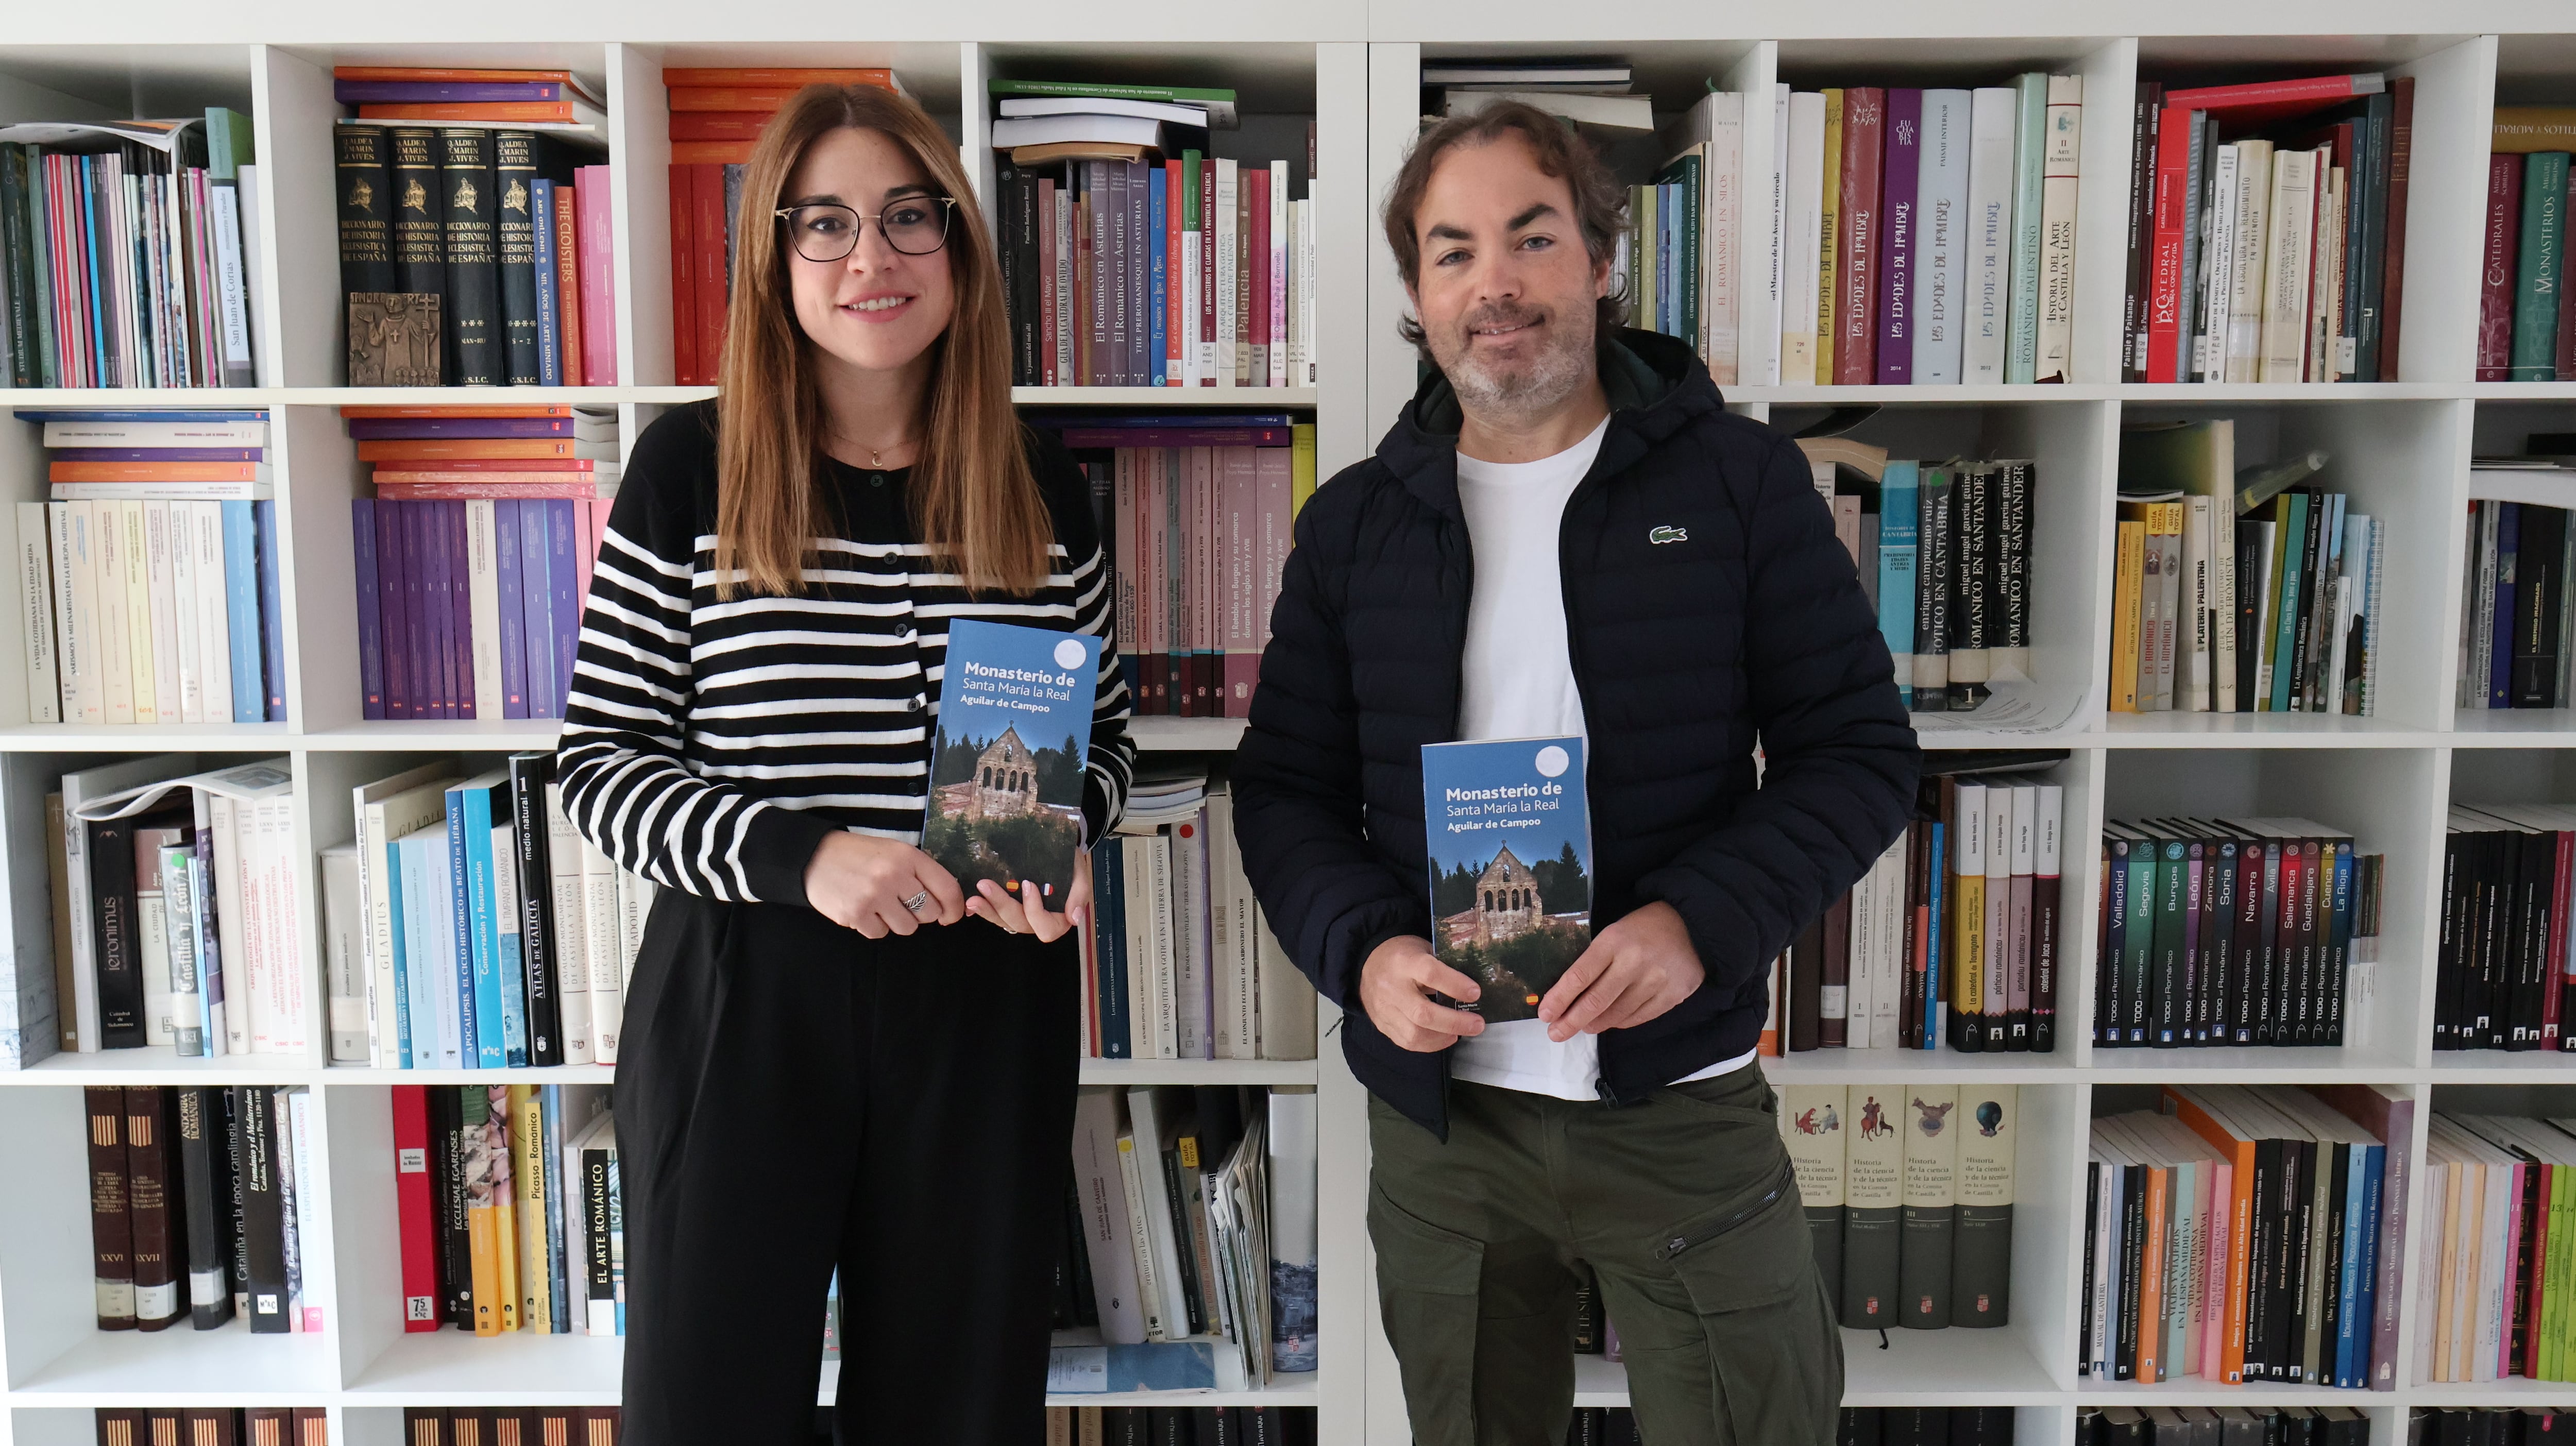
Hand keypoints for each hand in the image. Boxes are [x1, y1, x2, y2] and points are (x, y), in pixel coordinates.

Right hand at [802, 832, 965, 937]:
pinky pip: (880, 933)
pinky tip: (865, 909)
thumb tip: (946, 905)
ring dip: (898, 921)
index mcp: (908, 857)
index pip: (946, 888)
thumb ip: (920, 873)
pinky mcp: (855, 914)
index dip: (954, 907)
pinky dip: (875, 925)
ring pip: (907, 928)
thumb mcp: (894, 852)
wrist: (815, 856)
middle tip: (904, 903)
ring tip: (882, 904)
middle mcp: (893, 876)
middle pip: (929, 913)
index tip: (951, 916)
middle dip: (921, 913)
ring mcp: (874, 896)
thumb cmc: (860, 855)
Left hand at [965, 849, 1091, 944]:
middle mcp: (1038, 921)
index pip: (1046, 928)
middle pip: (1019, 923)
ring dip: (987, 910)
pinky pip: (995, 915)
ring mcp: (1022, 916)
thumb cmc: (1070, 862)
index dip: (1035, 910)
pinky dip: (983, 910)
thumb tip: (1075, 918)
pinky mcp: (1009, 908)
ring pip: (1003, 921)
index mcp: (1058, 919)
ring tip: (972, 898)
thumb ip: (1079, 894)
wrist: (1059, 850)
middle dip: (1001, 905)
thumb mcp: (1080, 873)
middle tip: (985, 884)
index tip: (1028, 884)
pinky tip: (970, 902)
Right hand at [1358, 935, 1485, 1051]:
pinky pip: (1407, 1043)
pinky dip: (1430, 1044)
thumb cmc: (1402, 955)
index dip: (1455, 985)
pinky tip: (1445, 1037)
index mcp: (1404, 961)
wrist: (1367, 964)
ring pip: (1414, 1033)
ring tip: (1461, 1032)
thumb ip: (1442, 966)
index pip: (1430, 974)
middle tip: (1477, 1024)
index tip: (1475, 993)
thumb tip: (1470, 989)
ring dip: (1443, 1037)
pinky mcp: (1382, 1025)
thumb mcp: (1422, 948)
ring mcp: (1385, 1009)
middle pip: (1423, 1013)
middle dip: (1455, 1022)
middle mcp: (1392, 988)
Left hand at [1537, 902, 1704, 1041]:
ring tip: (1582, 1027)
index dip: (1560, 998)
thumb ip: (1594, 961)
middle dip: (1571, 1021)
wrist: (1692, 924)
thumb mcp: (1614, 933)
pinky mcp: (1672, 995)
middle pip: (1596, 1001)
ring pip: (1616, 1014)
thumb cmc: (1643, 928)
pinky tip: (1609, 1022)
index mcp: (1613, 941)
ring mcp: (1655, 981)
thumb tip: (1567, 994)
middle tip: (1555, 1033)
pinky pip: (1639, 1018)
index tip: (1545, 1014)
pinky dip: (1620, 1022)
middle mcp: (1634, 962)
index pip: (1579, 976)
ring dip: (1594, 1024)